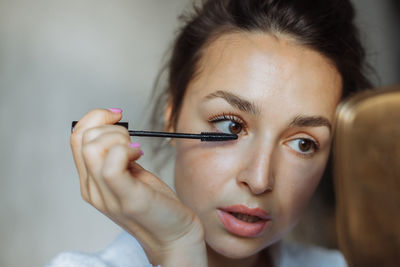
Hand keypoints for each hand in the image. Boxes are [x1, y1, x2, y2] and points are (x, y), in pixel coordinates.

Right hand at [70, 108, 206, 266]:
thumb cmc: (156, 204)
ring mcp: (107, 196)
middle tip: (131, 140)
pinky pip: (111, 164)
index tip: (117, 115)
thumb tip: (115, 128)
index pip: (76, 138)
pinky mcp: (127, 199)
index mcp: (91, 182)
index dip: (95, 118)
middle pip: (83, 139)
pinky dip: (126, 150)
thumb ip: (116, 156)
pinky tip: (139, 156)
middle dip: (110, 127)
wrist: (174, 235)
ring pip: (93, 147)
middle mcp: (92, 189)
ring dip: (119, 138)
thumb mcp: (130, 174)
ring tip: (136, 151)